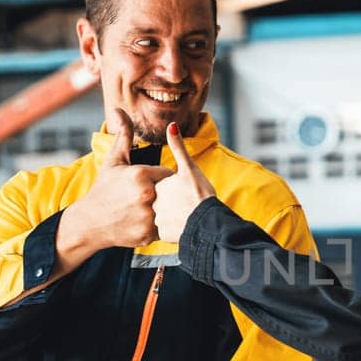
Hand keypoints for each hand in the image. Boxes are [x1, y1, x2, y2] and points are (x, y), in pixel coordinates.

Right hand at [58, 108, 172, 260]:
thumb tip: (119, 110)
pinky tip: (140, 221)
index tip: (144, 183)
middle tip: (143, 198)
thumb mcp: (114, 161)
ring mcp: (148, 216)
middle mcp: (146, 195)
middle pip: (170, 191)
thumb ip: (124, 135)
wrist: (91, 222)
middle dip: (162, 193)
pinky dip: (156, 225)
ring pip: (168, 209)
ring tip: (141, 209)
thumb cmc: (103, 188)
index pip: (167, 173)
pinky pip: (163, 226)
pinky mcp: (149, 234)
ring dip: (161, 209)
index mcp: (141, 174)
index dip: (158, 178)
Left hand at [154, 122, 217, 242]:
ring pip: (163, 216)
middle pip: (161, 200)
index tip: (186, 192)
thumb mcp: (190, 168)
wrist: (207, 223)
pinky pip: (166, 231)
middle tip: (187, 205)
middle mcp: (153, 201)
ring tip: (187, 216)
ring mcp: (156, 219)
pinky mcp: (162, 234)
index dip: (176, 188)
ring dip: (172, 217)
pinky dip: (174, 229)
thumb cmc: (201, 194)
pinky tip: (184, 226)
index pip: (163, 185)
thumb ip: (179, 148)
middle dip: (172, 203)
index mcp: (158, 184)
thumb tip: (172, 125)